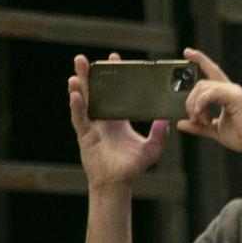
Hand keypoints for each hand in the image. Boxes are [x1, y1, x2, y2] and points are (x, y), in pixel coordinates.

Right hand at [70, 53, 170, 188]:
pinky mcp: (85, 135)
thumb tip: (166, 120)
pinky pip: (80, 118)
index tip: (113, 59)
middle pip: (94, 92)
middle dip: (89, 76)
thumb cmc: (132, 167)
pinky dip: (77, 107)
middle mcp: (103, 119)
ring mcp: (92, 126)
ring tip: (76, 73)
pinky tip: (75, 94)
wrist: (117, 183)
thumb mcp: (151, 150)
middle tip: (84, 59)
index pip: (115, 93)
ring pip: (83, 102)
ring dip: (79, 87)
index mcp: (118, 119)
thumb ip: (159, 135)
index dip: (113, 77)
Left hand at [174, 47, 241, 157]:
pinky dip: (202, 102)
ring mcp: (233, 91)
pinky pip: (211, 92)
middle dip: (190, 100)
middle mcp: (229, 89)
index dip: (200, 60)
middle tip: (194, 119)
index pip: (212, 72)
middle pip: (200, 83)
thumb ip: (199, 126)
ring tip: (200, 120)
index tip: (187, 52)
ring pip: (203, 86)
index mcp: (226, 95)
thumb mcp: (216, 131)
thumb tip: (181, 123)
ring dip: (195, 104)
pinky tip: (202, 114)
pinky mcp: (235, 96)